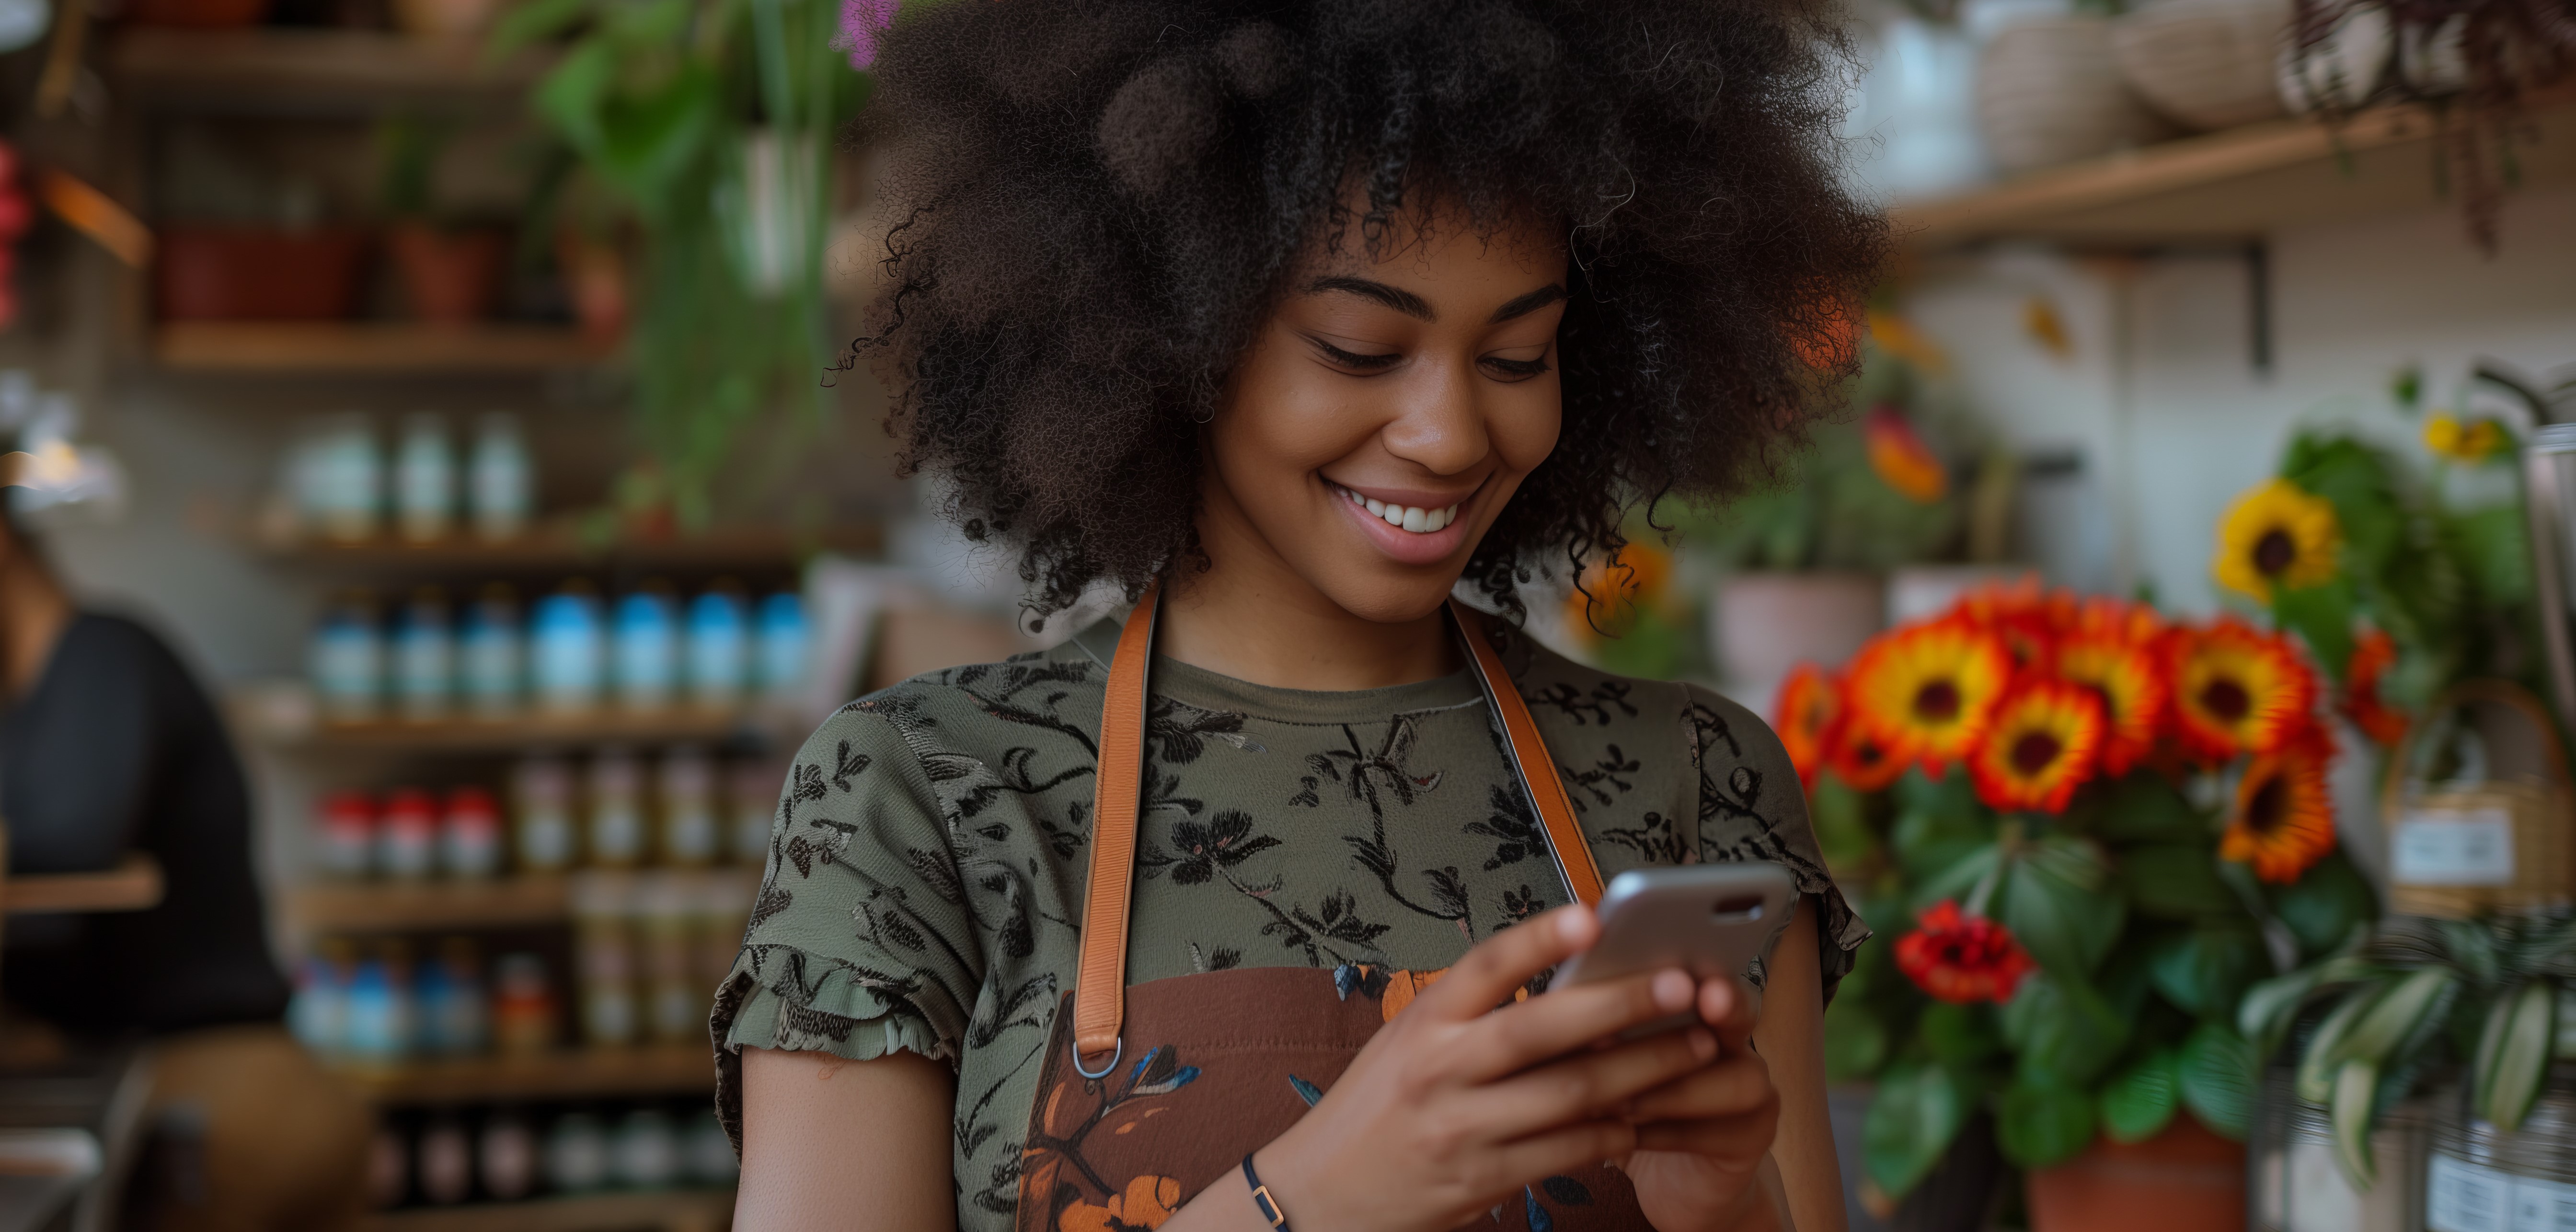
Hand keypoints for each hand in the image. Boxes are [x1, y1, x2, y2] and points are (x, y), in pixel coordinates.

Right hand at [1228, 905, 1724, 1231]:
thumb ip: (1472, 1012)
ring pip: (1571, 1093)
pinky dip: (1614, 1130)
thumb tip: (1564, 973)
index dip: (1540, 938)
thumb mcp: (1407, 1042)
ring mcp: (1463, 1128)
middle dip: (1622, 1005)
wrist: (1321, 1197)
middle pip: (1543, 1029)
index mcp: (1423, 1022)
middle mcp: (1441, 1070)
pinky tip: (1645, 1113)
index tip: (1594, 916)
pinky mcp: (1483, 1179)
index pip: (1487, 967)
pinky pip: (1567, 1150)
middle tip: (1684, 985)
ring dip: (1644, 1070)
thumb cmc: (1376, 1108)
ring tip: (1697, 1049)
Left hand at [1621, 976, 1786, 1231]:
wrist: (1670, 1183)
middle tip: (1700, 1000)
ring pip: (1739, 1080)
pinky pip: (1719, 1132)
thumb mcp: (1607, 1067)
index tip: (1669, 963)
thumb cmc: (1630, 1110)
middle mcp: (1735, 1042)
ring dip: (1675, 1089)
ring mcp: (1755, 1091)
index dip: (1693, 967)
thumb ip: (1598, 1034)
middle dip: (1723, 1004)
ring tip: (1621, 1099)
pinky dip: (1667, 1134)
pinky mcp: (1755, 1140)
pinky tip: (1627, 1136)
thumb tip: (1565, 1006)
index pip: (1704, 972)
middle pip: (1742, 1011)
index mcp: (1697, 1009)